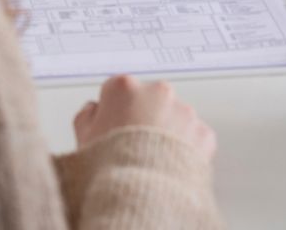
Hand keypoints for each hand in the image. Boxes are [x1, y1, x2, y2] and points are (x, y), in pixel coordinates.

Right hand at [73, 75, 216, 161]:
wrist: (139, 198)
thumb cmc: (108, 170)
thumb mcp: (83, 140)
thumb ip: (87, 117)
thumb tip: (92, 110)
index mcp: (124, 88)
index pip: (118, 90)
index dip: (113, 111)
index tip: (113, 127)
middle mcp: (157, 92)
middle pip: (150, 100)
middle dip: (144, 118)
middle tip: (134, 147)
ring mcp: (184, 111)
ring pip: (175, 118)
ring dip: (167, 133)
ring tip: (152, 162)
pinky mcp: (203, 132)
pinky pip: (194, 137)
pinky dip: (186, 150)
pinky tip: (169, 167)